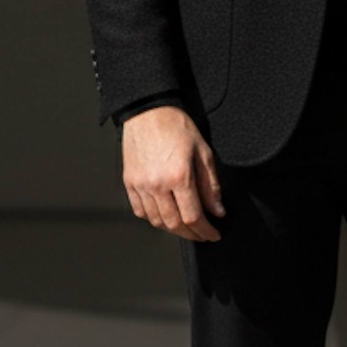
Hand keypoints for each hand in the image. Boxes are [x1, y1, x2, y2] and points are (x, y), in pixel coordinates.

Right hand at [121, 105, 225, 240]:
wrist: (148, 112)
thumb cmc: (176, 127)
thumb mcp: (203, 152)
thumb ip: (210, 185)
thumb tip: (217, 210)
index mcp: (179, 176)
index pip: (193, 216)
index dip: (205, 231)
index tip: (213, 234)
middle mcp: (157, 184)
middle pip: (174, 224)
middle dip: (192, 234)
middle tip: (202, 234)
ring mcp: (140, 185)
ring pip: (156, 221)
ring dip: (173, 229)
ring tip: (185, 227)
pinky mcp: (129, 183)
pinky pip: (140, 211)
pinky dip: (153, 219)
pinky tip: (164, 216)